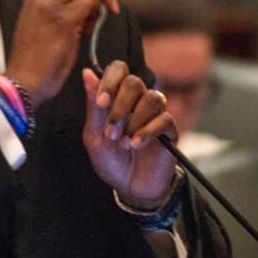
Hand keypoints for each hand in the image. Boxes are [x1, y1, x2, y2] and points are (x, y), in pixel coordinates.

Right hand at [5, 0, 126, 105]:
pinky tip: (87, 31)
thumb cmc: (33, 64)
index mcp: (36, 0)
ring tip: (91, 25)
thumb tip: (85, 7)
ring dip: (99, 1)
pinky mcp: (63, 21)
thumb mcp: (42, 30)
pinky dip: (96, 13)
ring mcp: (52, 7)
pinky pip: (89, 2)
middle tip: (113, 2)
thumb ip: (60, 14)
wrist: (22, 83)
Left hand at [82, 62, 178, 208]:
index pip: (119, 69)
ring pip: (151, 98)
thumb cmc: (111, 160)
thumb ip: (94, 106)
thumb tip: (87, 72)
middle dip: (119, 106)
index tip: (101, 103)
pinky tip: (136, 145)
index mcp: (118, 97)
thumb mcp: (94, 135)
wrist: (130, 188)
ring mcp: (156, 114)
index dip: (110, 80)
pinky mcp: (170, 130)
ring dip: (133, 121)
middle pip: (134, 82)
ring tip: (123, 143)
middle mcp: (138, 101)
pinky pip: (164, 119)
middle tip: (110, 132)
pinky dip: (147, 132)